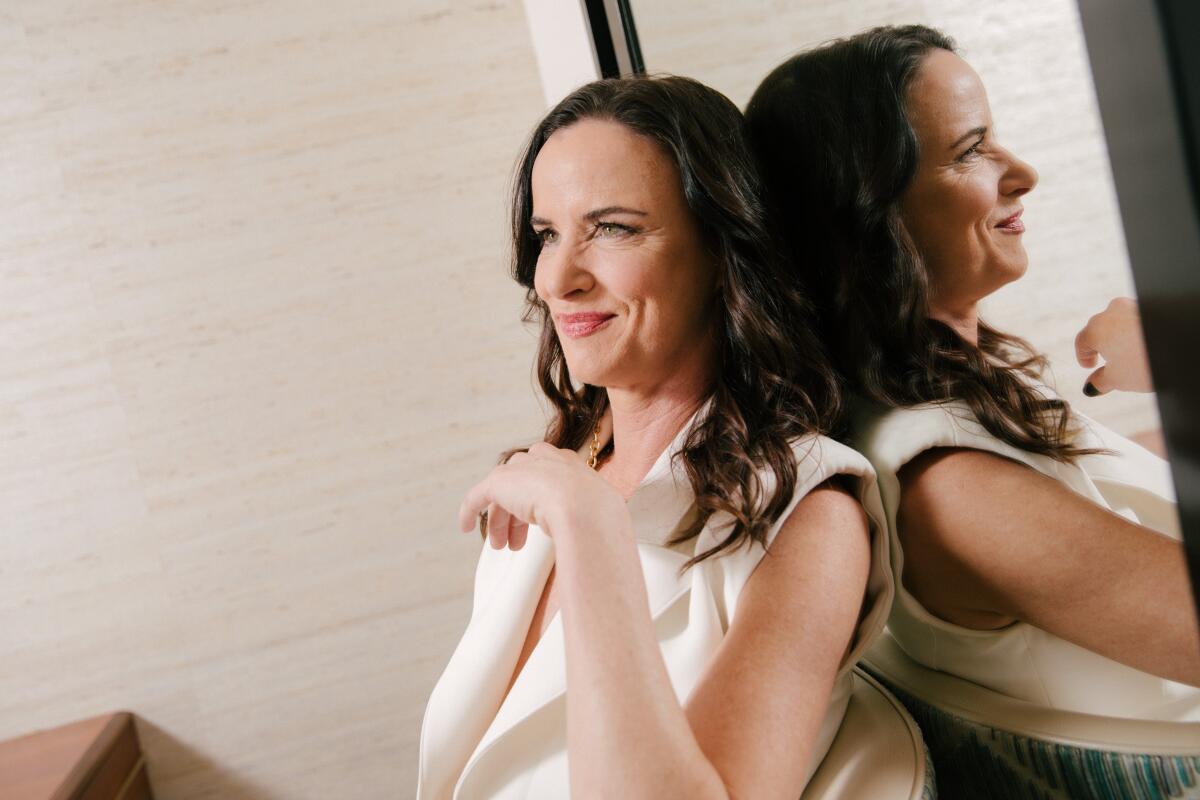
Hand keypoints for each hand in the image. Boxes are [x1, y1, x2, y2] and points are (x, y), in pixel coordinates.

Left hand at [458, 442, 626, 550]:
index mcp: (570, 466)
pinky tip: (465, 527)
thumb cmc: (596, 515)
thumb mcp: (594, 514)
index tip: (535, 524)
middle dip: (517, 514)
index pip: (547, 477)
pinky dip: (470, 510)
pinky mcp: (500, 482)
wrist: (584, 505)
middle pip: (523, 483)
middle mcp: (545, 461)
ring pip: (502, 491)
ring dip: (501, 519)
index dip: (538, 502)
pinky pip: (479, 495)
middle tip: (515, 542)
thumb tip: (595, 551)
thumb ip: (586, 521)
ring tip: (501, 546)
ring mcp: (522, 469)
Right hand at [1074, 297, 1153, 394]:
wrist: (1182, 346)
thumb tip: (1090, 386)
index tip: (1090, 367)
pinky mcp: (1152, 306)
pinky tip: (1147, 346)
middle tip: (1112, 364)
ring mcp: (1132, 306)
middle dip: (1104, 347)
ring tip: (1133, 357)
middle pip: (1100, 330)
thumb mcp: (1118, 379)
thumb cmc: (1146, 361)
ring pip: (1121, 323)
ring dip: (1122, 338)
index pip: (1081, 342)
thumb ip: (1099, 382)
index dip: (1083, 357)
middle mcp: (1111, 313)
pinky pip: (1138, 319)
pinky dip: (1138, 332)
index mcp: (1096, 329)